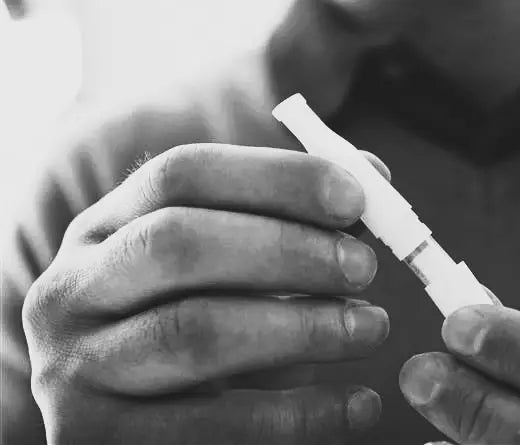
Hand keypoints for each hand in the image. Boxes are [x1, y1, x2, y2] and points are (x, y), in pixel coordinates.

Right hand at [22, 144, 390, 443]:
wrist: (129, 423)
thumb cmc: (192, 323)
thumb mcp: (222, 267)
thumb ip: (287, 220)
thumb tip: (372, 180)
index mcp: (105, 228)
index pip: (182, 174)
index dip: (275, 178)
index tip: (355, 200)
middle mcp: (74, 289)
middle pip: (178, 243)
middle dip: (286, 250)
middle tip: (364, 269)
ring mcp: (77, 367)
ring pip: (192, 332)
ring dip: (302, 328)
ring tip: (370, 328)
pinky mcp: (99, 440)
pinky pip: (211, 427)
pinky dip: (299, 415)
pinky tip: (357, 405)